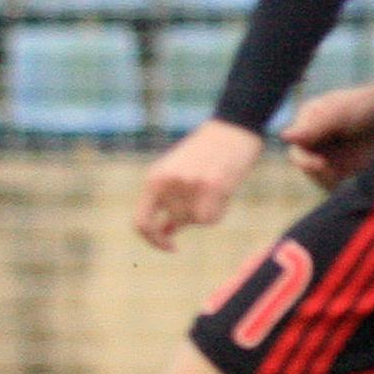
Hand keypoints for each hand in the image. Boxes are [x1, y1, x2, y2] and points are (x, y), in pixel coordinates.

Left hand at [134, 120, 265, 250]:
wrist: (231, 128)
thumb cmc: (205, 153)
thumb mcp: (176, 175)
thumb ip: (166, 202)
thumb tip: (163, 232)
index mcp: (154, 179)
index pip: (141, 222)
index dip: (152, 240)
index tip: (169, 245)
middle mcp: (167, 183)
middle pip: (175, 222)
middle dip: (190, 216)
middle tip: (204, 192)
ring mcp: (188, 185)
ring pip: (194, 221)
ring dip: (206, 211)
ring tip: (214, 187)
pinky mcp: (211, 186)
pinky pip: (209, 219)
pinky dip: (218, 212)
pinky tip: (223, 192)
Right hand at [284, 80, 373, 189]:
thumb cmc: (364, 105)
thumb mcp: (339, 113)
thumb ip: (314, 125)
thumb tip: (284, 136)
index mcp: (307, 121)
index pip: (295, 147)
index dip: (304, 160)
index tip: (320, 164)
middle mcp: (312, 138)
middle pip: (302, 163)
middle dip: (315, 171)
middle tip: (331, 173)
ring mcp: (325, 153)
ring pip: (314, 175)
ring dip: (325, 178)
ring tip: (340, 175)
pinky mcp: (339, 167)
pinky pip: (329, 182)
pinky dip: (334, 184)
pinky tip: (344, 179)